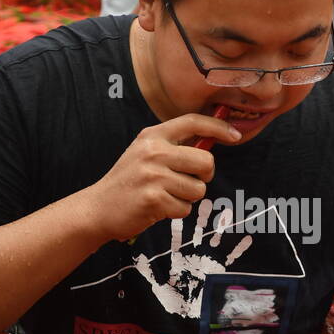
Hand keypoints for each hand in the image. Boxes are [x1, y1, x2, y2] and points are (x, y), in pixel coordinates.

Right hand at [86, 111, 240, 242]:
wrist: (98, 208)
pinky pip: (185, 208)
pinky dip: (175, 212)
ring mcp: (153, 175)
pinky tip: (158, 208)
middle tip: (188, 182)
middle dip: (203, 177)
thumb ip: (174, 146)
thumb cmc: (129, 182)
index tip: (235, 136)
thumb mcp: (146, 153)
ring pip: (198, 189)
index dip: (219, 127)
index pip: (193, 122)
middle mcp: (154, 151)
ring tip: (165, 196)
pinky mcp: (154, 199)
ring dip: (187, 198)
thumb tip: (211, 142)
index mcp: (153, 135)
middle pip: (206, 162)